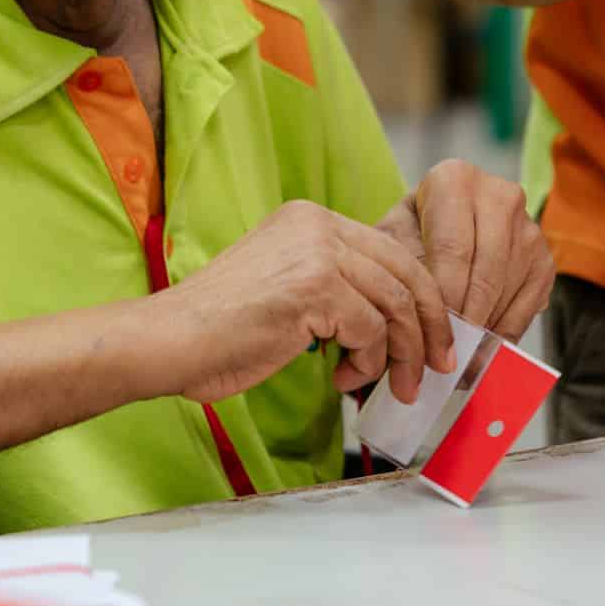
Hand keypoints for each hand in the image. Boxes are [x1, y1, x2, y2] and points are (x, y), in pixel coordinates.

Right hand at [161, 201, 455, 405]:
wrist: (168, 341)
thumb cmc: (220, 331)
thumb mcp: (288, 290)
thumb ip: (336, 288)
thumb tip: (393, 322)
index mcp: (310, 219)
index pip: (391, 253)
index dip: (421, 298)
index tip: (433, 338)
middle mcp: (317, 224)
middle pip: (405, 272)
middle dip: (428, 326)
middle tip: (436, 367)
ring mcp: (316, 251)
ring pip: (394, 304)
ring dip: (401, 355)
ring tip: (392, 386)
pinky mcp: (314, 286)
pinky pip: (370, 330)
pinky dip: (367, 363)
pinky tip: (341, 378)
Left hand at [381, 161, 553, 342]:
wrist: (440, 227)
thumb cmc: (409, 235)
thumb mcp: (392, 241)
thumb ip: (404, 270)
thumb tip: (416, 319)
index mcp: (455, 179)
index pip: (452, 247)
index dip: (441, 296)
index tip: (429, 333)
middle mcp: (500, 194)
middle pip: (485, 270)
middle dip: (464, 317)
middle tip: (445, 352)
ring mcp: (529, 226)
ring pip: (508, 289)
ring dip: (483, 327)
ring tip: (457, 354)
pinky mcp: (545, 258)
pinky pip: (528, 305)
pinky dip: (503, 331)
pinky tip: (480, 347)